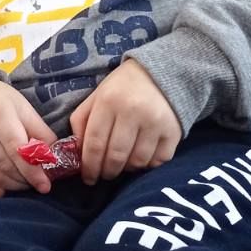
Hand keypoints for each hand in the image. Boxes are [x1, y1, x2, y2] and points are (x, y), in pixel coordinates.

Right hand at [0, 75, 56, 198]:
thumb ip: (40, 131)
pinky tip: (1, 189)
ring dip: (13, 185)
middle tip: (37, 181)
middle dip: (25, 179)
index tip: (45, 184)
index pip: (16, 148)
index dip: (32, 170)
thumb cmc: (0, 102)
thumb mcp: (23, 107)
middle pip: (4, 165)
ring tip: (24, 182)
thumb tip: (53, 160)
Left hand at [68, 59, 180, 184]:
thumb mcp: (96, 97)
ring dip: (127, 169)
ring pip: (137, 162)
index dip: (89, 166)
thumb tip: (77, 152)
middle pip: (116, 156)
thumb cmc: (121, 89)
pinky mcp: (173, 131)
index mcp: (109, 102)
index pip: (95, 143)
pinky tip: (141, 158)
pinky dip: (148, 165)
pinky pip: (158, 161)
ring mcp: (155, 122)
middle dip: (107, 172)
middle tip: (104, 175)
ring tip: (123, 165)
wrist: (159, 72)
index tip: (88, 178)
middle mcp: (133, 111)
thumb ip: (81, 121)